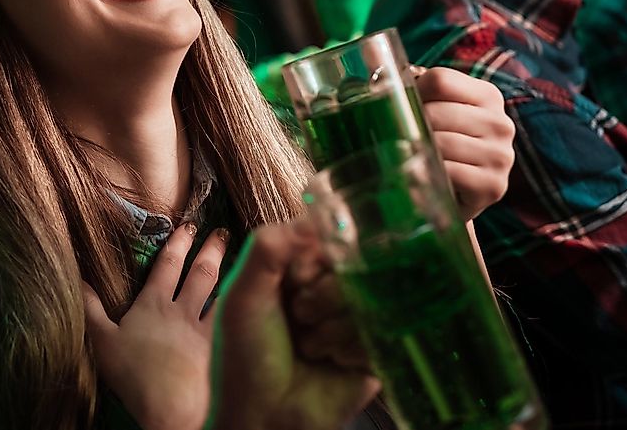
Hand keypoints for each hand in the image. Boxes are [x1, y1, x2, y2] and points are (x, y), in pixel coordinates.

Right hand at [84, 224, 228, 429]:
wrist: (172, 407)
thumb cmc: (134, 375)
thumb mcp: (102, 340)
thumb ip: (90, 307)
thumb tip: (77, 277)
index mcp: (153, 304)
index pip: (167, 265)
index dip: (177, 242)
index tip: (187, 225)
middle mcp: (182, 311)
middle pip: (200, 273)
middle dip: (209, 249)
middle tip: (219, 231)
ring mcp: (205, 331)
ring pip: (221, 293)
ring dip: (229, 273)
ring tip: (241, 258)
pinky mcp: (221, 350)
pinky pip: (232, 322)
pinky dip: (242, 307)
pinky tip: (251, 301)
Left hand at [209, 220, 378, 429]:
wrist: (261, 419)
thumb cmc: (244, 357)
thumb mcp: (244, 295)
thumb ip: (267, 248)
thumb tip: (312, 218)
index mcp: (297, 268)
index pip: (327, 235)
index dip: (314, 257)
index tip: (297, 278)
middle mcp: (330, 288)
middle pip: (354, 264)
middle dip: (322, 296)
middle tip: (299, 319)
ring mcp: (354, 317)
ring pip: (370, 298)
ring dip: (334, 327)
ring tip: (310, 347)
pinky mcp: (376, 348)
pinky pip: (382, 330)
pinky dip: (352, 347)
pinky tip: (331, 361)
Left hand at [415, 67, 515, 220]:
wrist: (453, 197)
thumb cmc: (435, 144)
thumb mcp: (428, 109)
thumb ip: (404, 83)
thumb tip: (366, 53)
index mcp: (488, 95)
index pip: (440, 80)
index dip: (412, 92)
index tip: (401, 107)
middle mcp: (501, 123)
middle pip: (438, 112)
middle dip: (411, 125)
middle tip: (400, 139)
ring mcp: (502, 156)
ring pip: (442, 142)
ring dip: (418, 152)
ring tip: (410, 157)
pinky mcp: (493, 186)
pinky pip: (450, 172)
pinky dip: (428, 174)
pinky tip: (422, 176)